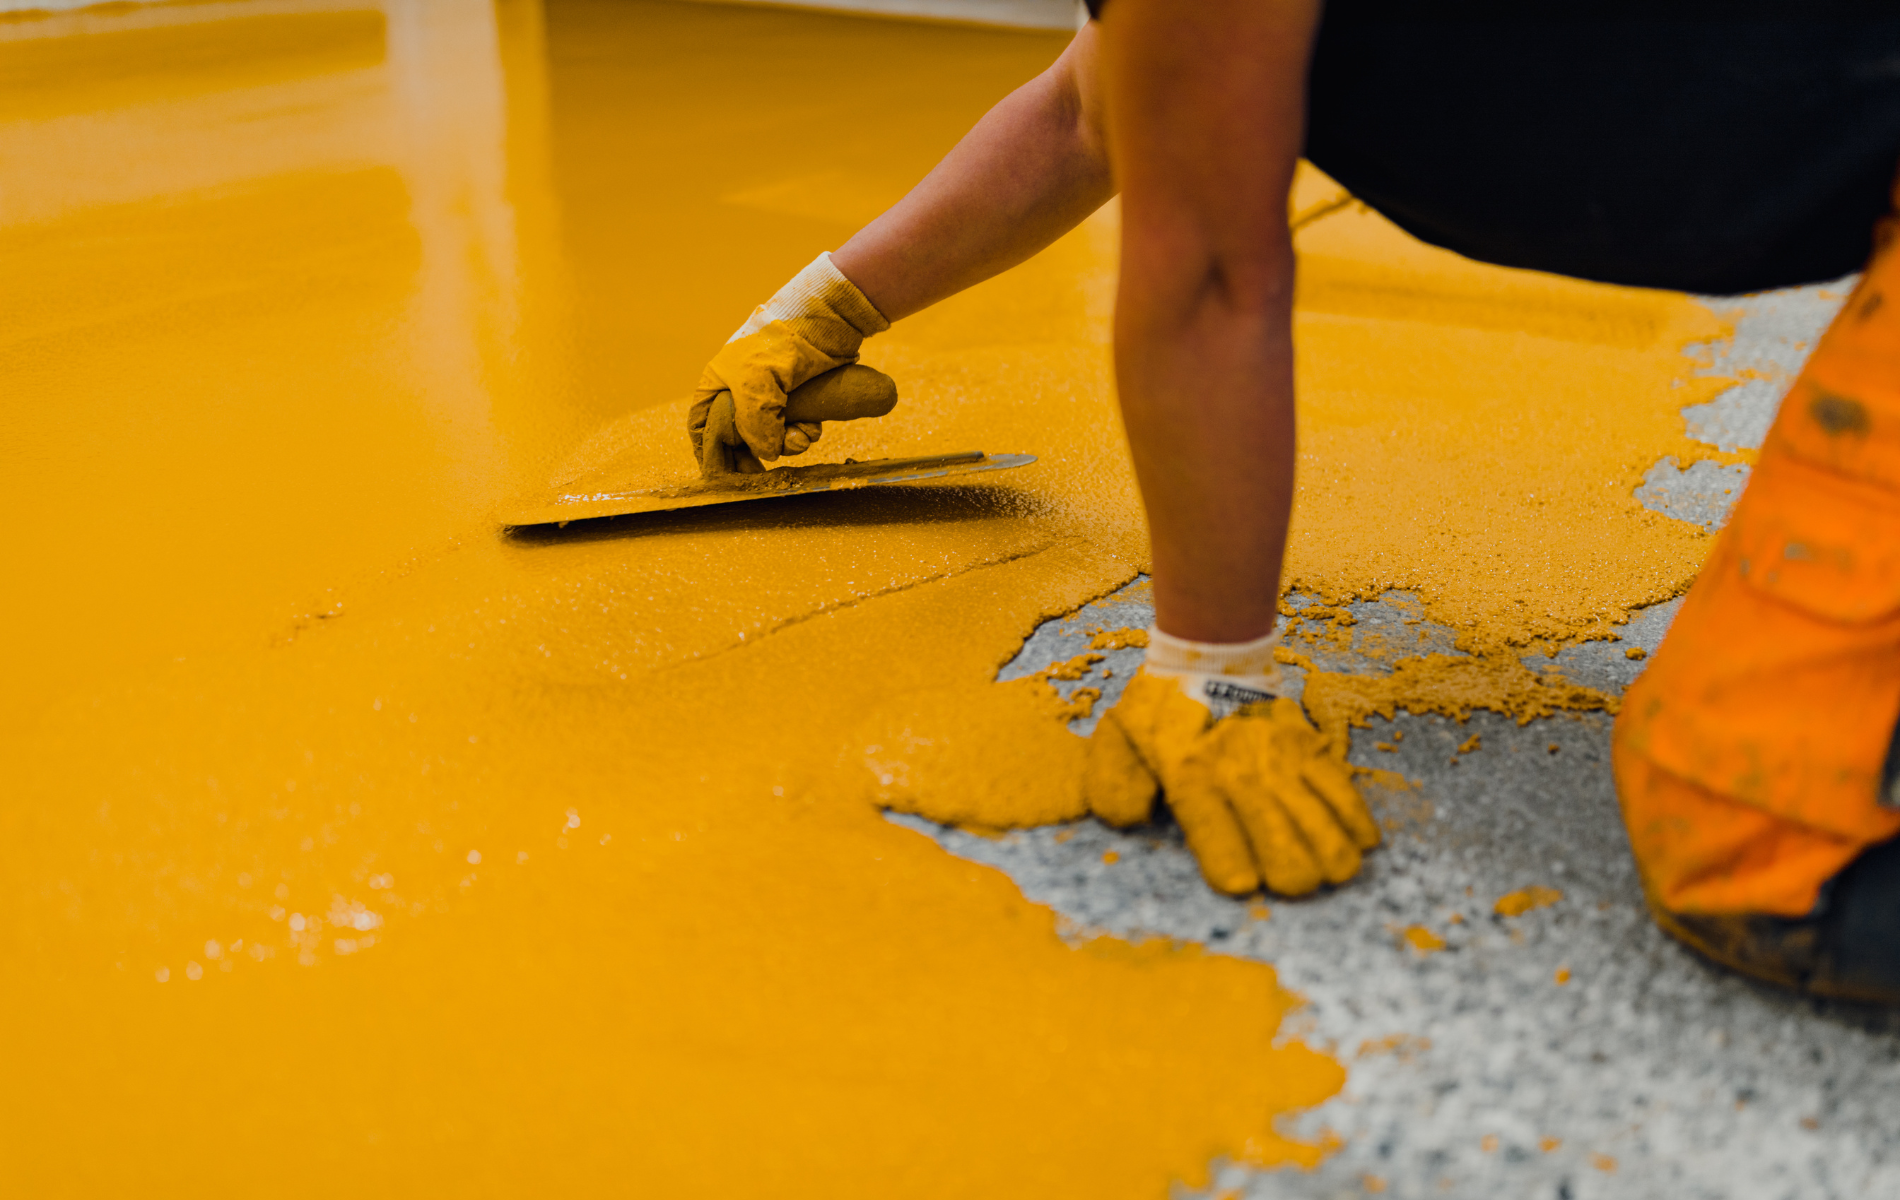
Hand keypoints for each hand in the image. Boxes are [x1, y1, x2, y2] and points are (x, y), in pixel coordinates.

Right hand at [688, 253, 889, 466]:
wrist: (829, 319)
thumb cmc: (781, 342)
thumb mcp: (756, 383)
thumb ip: (753, 423)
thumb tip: (766, 454)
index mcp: (719, 384)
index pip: (703, 428)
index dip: (711, 454)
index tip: (726, 477)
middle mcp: (741, 392)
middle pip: (739, 440)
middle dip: (756, 455)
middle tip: (765, 475)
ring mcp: (772, 397)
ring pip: (771, 438)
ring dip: (787, 445)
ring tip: (802, 435)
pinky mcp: (800, 400)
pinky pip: (795, 430)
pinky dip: (803, 435)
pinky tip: (813, 427)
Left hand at [1083, 637, 1378, 895]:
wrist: (1210, 654)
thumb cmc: (1159, 710)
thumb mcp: (1117, 740)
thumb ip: (1113, 786)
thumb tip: (1133, 818)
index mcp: (1190, 777)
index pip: (1222, 847)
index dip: (1235, 874)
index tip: (1241, 882)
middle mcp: (1241, 774)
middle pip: (1287, 856)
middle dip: (1292, 878)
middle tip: (1285, 877)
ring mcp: (1282, 761)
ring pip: (1325, 833)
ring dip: (1330, 861)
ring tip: (1326, 869)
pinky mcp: (1311, 749)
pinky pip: (1347, 796)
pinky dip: (1356, 826)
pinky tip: (1355, 841)